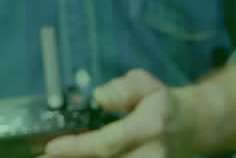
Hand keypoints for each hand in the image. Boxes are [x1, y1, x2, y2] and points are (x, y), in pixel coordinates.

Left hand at [42, 69, 195, 157]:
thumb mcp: (146, 84)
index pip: (108, 143)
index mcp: (149, 128)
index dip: (78, 148)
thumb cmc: (162, 102)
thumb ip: (123, 88)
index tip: (51, 147)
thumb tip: (98, 97)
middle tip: (41, 157)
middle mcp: (152, 155)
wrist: (194, 127)